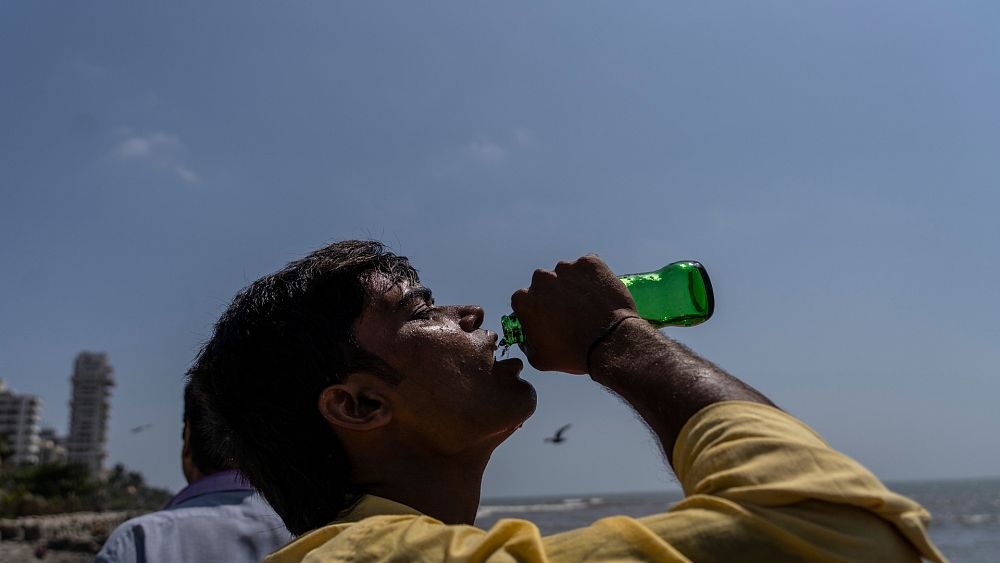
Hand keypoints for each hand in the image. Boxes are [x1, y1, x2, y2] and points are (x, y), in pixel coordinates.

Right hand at [510, 255, 636, 373]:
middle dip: (555, 294)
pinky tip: (599, 294)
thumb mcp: (539, 359)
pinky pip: (589, 266)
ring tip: (588, 304)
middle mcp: (542, 279)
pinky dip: (593, 276)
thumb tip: (526, 338)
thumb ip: (526, 344)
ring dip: (574, 284)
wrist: (610, 343)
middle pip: (545, 283)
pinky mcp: (590, 263)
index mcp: (524, 300)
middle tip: (571, 311)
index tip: (549, 317)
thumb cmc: (573, 354)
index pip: (525, 300)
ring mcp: (567, 268)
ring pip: (567, 273)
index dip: (538, 309)